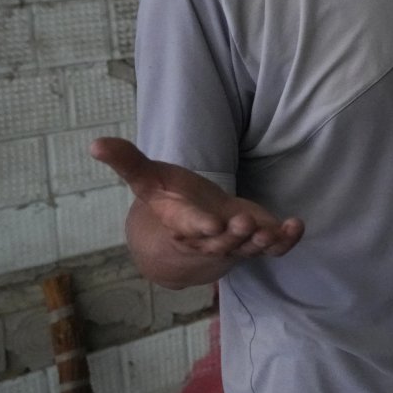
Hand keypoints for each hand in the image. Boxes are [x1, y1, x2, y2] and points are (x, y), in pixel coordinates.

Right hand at [90, 137, 303, 260]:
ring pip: (249, 248)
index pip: (189, 227)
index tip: (211, 223)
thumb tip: (95, 143)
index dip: (199, 226)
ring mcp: (235, 242)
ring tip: (274, 230)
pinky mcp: (256, 240)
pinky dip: (286, 239)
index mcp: (181, 224)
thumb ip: (127, 162)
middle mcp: (209, 238)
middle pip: (222, 242)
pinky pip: (273, 247)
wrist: (191, 230)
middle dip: (234, 235)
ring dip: (261, 241)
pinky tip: (296, 225)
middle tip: (244, 223)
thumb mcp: (148, 179)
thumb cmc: (170, 200)